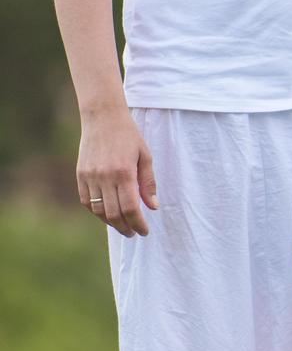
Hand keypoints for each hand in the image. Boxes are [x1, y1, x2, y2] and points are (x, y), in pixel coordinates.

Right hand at [78, 104, 157, 237]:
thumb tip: (153, 207)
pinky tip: (107, 213)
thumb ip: (148, 183)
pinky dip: (96, 211)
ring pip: (98, 211)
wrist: (102, 117)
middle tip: (134, 232)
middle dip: (125, 228)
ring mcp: (90, 176)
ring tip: (122, 225)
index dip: (138, 224)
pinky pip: (86, 201)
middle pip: (114, 214)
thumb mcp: (145, 156)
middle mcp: (105, 177)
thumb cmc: (128, 135)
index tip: (144, 231)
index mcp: (124, 173)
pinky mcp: (80, 174)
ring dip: (111, 222)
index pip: (130, 208)